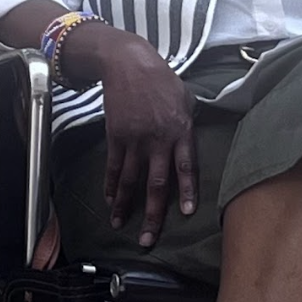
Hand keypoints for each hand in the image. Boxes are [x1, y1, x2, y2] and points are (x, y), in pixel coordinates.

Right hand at [88, 28, 199, 247]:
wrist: (127, 63)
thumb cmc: (161, 79)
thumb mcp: (186, 98)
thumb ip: (188, 124)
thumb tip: (192, 143)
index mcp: (180, 130)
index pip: (185, 166)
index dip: (185, 190)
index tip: (185, 213)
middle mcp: (158, 138)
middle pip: (155, 182)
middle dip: (151, 213)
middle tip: (147, 239)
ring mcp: (135, 138)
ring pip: (130, 179)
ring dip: (125, 204)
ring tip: (120, 225)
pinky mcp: (116, 135)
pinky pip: (114, 165)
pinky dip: (111, 184)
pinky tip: (110, 200)